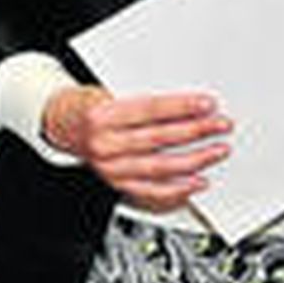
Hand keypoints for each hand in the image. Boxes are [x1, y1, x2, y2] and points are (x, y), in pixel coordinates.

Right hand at [42, 84, 230, 212]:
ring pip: (161, 166)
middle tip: (220, 124)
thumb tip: (186, 104)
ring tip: (217, 150)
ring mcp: (110, 167)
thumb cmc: (90, 107)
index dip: (181, 106)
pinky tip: (198, 180)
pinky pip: (153, 191)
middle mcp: (104, 143)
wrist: (63, 125)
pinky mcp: (118, 184)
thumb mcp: (107, 91)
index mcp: (100, 115)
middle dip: (195, 130)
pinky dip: (179, 188)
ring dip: (195, 159)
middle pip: (159, 137)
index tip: (206, 104)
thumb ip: (141, 100)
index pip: (149, 110)